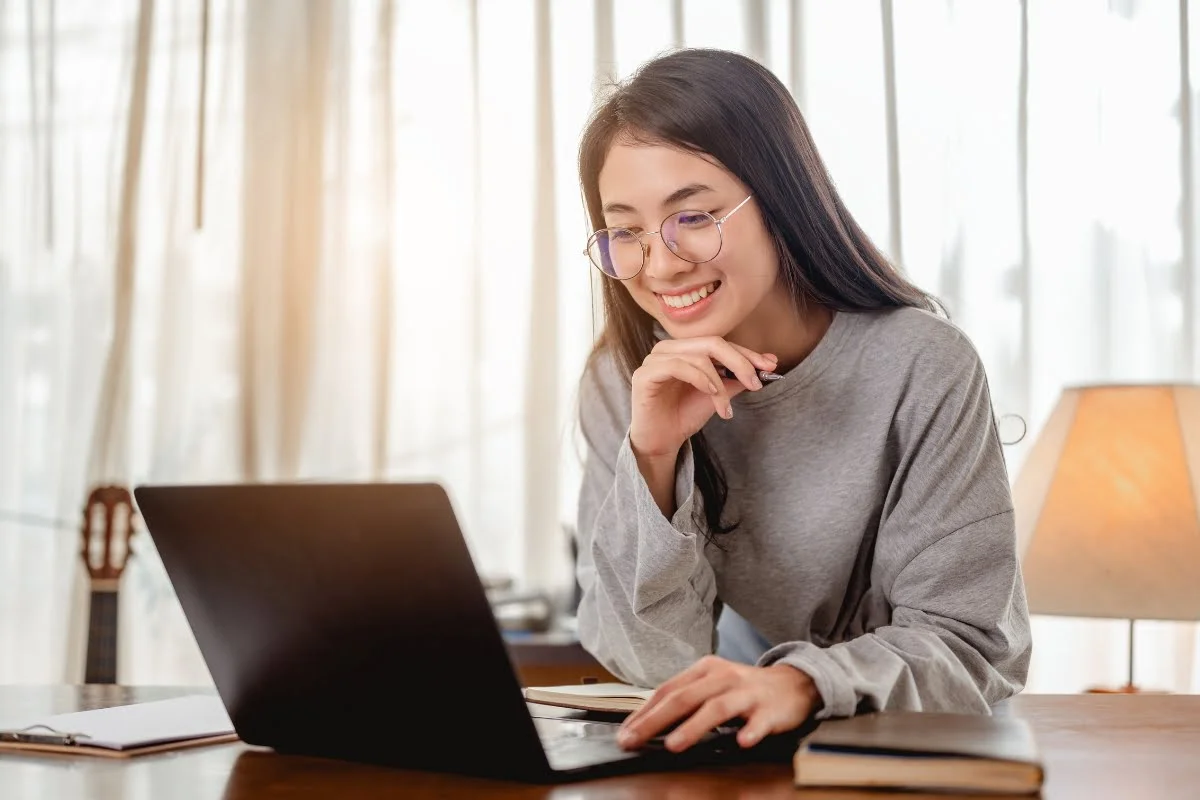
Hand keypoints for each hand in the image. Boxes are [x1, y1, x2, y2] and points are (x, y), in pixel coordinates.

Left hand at [616, 656, 820, 752]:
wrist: (793, 683)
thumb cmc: (743, 689)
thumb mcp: (712, 685)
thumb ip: (685, 699)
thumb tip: (648, 722)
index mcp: (704, 670)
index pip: (667, 690)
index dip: (644, 712)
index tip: (625, 733)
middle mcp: (722, 677)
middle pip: (684, 698)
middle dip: (656, 721)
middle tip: (635, 740)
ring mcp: (747, 693)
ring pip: (717, 708)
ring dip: (693, 727)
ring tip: (674, 745)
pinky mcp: (769, 710)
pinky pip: (759, 722)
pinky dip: (750, 731)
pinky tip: (741, 742)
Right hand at [629, 337, 776, 460]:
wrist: (661, 441)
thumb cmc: (684, 415)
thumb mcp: (718, 394)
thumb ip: (737, 377)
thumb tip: (768, 362)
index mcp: (684, 348)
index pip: (720, 343)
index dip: (746, 353)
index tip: (770, 365)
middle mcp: (668, 348)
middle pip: (712, 343)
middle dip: (740, 362)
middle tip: (755, 384)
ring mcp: (654, 359)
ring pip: (698, 357)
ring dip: (719, 382)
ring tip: (726, 405)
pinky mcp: (644, 374)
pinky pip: (677, 366)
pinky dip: (699, 378)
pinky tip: (710, 393)